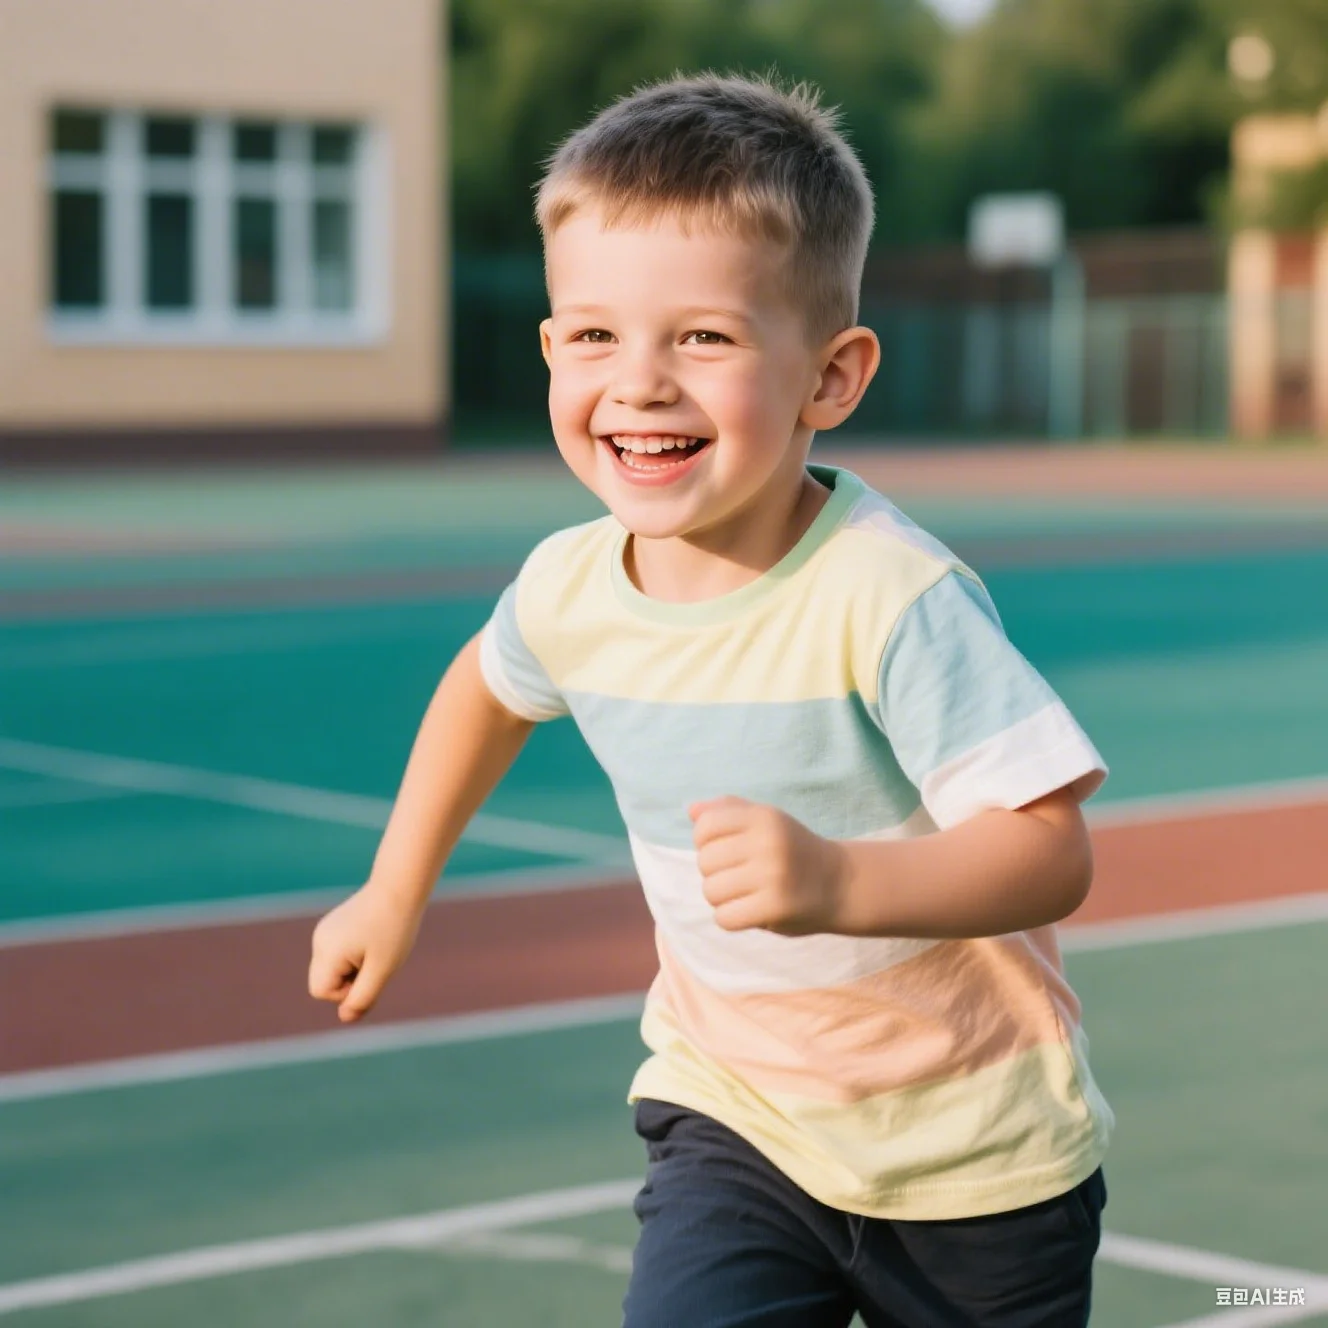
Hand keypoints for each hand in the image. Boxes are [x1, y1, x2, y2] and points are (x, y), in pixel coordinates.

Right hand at [308, 883, 424, 1022]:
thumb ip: (362, 997)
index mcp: (327, 950)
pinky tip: (374, 938)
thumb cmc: (394, 929)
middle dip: (349, 981)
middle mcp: (319, 940)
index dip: (346, 991)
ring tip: (377, 947)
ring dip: (354, 968)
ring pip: (333, 969)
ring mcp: (325, 931)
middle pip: (324, 982)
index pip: (321, 991)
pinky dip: (355, 955)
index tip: (370, 970)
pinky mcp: (335, 926)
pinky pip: (339, 955)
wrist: (400, 887)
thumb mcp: (383, 970)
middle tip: (376, 961)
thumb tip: (344, 1018)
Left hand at [688, 796, 846, 935]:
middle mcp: (768, 843)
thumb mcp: (767, 819)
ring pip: (711, 891)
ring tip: (745, 893)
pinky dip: (731, 918)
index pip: (705, 826)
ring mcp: (773, 876)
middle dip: (715, 872)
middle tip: (740, 875)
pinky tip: (749, 911)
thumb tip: (691, 810)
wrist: (840, 883)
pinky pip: (725, 918)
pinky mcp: (775, 908)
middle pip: (705, 861)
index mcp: (764, 817)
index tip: (725, 849)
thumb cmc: (792, 849)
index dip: (705, 841)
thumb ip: (729, 810)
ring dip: (722, 898)